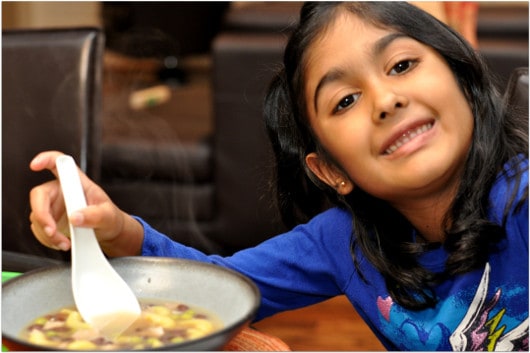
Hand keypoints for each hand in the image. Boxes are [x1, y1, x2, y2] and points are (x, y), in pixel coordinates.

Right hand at [29, 151, 143, 256]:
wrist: (108, 233)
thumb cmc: (109, 218)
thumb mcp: (109, 216)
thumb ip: (95, 215)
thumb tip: (76, 217)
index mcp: (77, 182)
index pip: (60, 164)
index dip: (46, 160)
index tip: (35, 165)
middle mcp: (61, 191)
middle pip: (39, 195)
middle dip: (42, 216)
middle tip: (53, 232)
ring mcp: (53, 206)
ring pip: (37, 216)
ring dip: (48, 233)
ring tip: (65, 242)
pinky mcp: (50, 221)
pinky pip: (39, 229)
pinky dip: (48, 239)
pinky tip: (62, 242)